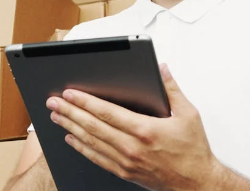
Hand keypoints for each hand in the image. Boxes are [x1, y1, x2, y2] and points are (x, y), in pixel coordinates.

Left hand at [46, 64, 219, 190]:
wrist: (196, 183)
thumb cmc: (193, 150)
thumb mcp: (188, 115)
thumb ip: (172, 90)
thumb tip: (163, 69)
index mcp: (145, 130)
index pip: (107, 113)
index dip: (85, 102)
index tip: (70, 94)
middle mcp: (132, 147)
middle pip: (93, 127)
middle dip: (70, 113)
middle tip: (53, 103)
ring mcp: (126, 162)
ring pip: (91, 142)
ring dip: (71, 128)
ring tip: (56, 117)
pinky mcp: (125, 172)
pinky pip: (97, 159)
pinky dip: (81, 148)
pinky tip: (71, 139)